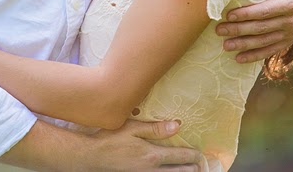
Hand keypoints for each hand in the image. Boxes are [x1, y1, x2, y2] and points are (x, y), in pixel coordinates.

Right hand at [81, 119, 201, 170]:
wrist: (92, 157)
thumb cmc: (111, 138)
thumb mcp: (132, 127)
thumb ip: (155, 128)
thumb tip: (177, 126)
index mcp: (151, 155)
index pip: (179, 157)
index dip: (193, 156)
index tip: (200, 154)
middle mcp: (150, 170)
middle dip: (192, 170)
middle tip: (200, 166)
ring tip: (190, 171)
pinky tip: (168, 171)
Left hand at [216, 0, 292, 62]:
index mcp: (290, 4)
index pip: (265, 11)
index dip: (246, 14)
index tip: (229, 14)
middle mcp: (291, 22)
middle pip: (260, 28)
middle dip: (238, 30)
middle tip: (219, 30)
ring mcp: (290, 34)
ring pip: (263, 42)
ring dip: (243, 45)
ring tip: (225, 45)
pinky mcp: (287, 41)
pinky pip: (270, 51)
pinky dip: (254, 56)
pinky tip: (238, 58)